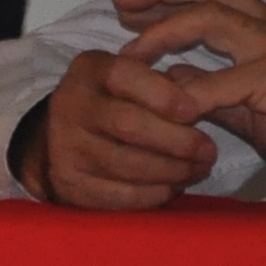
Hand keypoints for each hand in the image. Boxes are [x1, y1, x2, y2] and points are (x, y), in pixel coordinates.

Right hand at [21, 45, 221, 209]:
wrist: (57, 136)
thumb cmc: (113, 100)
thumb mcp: (130, 77)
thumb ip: (163, 81)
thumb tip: (205, 97)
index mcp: (90, 70)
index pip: (125, 76)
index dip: (163, 95)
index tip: (196, 111)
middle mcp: (72, 106)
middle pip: (128, 125)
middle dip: (177, 141)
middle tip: (208, 151)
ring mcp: (65, 148)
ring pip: (126, 165)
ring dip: (171, 171)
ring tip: (198, 169)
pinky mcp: (69, 184)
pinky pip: (118, 195)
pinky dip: (152, 194)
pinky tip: (174, 187)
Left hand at [118, 0, 265, 197]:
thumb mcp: (251, 106)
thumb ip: (214, 90)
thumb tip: (174, 80)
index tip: (129, 2)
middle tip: (119, 4)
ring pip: (210, 20)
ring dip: (162, 35)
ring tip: (131, 58)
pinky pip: (221, 83)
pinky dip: (190, 95)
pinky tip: (170, 111)